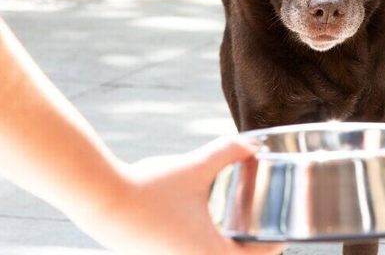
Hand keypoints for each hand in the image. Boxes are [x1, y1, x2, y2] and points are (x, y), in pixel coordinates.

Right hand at [69, 137, 283, 254]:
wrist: (99, 199)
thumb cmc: (149, 187)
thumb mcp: (195, 167)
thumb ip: (227, 153)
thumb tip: (253, 143)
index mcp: (208, 253)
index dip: (273, 245)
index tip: (282, 231)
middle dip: (250, 249)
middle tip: (262, 227)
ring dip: (225, 249)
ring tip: (237, 227)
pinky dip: (203, 246)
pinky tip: (203, 227)